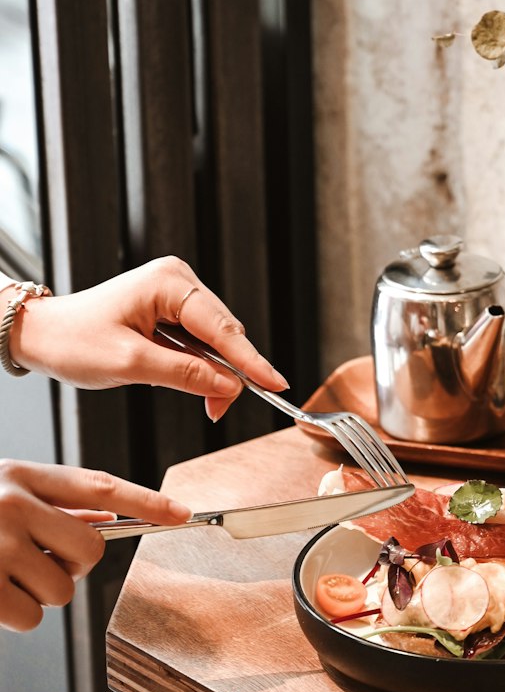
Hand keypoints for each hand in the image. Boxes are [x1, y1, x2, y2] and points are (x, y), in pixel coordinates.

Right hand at [0, 459, 191, 631]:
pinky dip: (18, 616)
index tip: (182, 513)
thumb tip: (106, 518)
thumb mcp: (3, 495)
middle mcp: (12, 504)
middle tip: (37, 560)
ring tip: (6, 574)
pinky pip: (33, 617)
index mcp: (20, 476)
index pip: (98, 486)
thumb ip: (50, 504)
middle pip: (91, 549)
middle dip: (72, 566)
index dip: (145, 501)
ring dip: (40, 594)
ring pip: (63, 590)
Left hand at [7, 257, 287, 420]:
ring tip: (207, 403)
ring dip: (213, 374)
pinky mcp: (169, 309)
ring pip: (213, 341)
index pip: (221, 327)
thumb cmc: (73, 341)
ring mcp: (173, 293)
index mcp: (168, 282)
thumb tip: (229, 385)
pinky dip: (200, 367)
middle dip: (227, 373)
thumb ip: (184, 374)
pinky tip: (196, 385)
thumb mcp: (131, 364)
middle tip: (219, 410)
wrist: (41, 335)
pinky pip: (198, 342)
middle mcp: (176, 281)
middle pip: (223, 334)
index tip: (275, 383)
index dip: (250, 360)